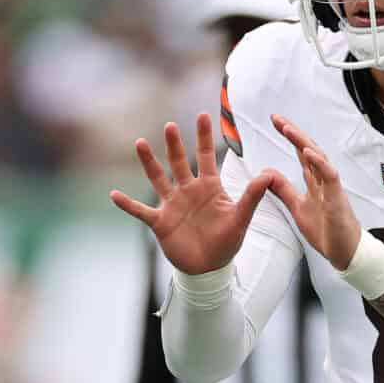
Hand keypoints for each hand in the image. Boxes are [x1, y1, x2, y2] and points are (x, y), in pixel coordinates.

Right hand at [110, 115, 287, 276]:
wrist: (209, 268)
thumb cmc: (226, 242)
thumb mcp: (241, 219)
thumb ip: (252, 197)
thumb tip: (269, 176)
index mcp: (209, 187)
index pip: (205, 156)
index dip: (204, 137)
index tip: (202, 115)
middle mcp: (188, 191)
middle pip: (179, 162)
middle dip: (175, 144)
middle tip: (171, 126)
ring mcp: (172, 205)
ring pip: (158, 179)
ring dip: (149, 162)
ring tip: (140, 143)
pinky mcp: (160, 222)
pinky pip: (141, 211)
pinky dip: (128, 204)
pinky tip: (114, 194)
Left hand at [269, 114, 364, 269]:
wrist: (344, 252)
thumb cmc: (327, 230)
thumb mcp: (298, 208)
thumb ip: (284, 191)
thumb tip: (268, 175)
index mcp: (315, 182)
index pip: (301, 153)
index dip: (289, 137)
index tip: (276, 122)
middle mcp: (324, 180)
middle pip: (309, 150)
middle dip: (293, 133)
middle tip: (277, 119)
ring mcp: (332, 188)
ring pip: (319, 158)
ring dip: (304, 143)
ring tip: (288, 129)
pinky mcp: (337, 199)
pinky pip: (330, 176)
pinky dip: (319, 163)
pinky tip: (308, 153)